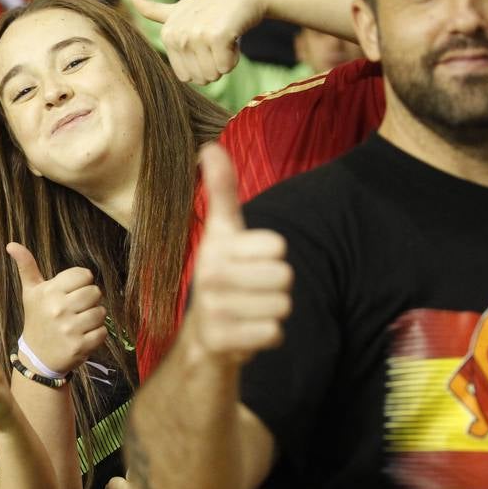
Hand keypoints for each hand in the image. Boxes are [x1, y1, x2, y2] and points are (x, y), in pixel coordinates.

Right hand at [8, 242, 106, 377]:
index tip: (71, 293)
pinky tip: (82, 336)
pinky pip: (102, 332)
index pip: (83, 275)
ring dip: (94, 318)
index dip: (81, 283)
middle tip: (77, 309)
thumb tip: (12, 244)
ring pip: (101, 312)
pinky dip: (96, 335)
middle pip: (95, 292)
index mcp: (48, 292)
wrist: (36, 357)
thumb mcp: (30, 292)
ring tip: (80, 323)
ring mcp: (69, 329)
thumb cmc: (37, 319)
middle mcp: (58, 309)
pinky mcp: (79, 346)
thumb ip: (26, 266)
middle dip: (89, 300)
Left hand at [131, 0, 269, 83]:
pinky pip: (226, 67)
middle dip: (214, 64)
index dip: (202, 64)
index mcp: (167, 34)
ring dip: (226, 60)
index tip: (206, 41)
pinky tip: (233, 35)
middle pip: (200, 78)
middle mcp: (177, 35)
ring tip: (224, 36)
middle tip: (217, 39)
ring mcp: (195, 35)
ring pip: (214, 74)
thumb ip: (155, 11)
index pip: (186, 77)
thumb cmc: (212, 4)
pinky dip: (235, 56)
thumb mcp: (179, 8)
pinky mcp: (216, 36)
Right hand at [188, 144, 291, 364]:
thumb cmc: (222, 278)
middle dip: (277, 289)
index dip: (272, 257)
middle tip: (252, 293)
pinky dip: (268, 337)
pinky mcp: (220, 342)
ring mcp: (212, 310)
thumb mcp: (223, 234)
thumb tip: (209, 146)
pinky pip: (273, 333)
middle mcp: (209, 277)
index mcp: (215, 247)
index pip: (278, 245)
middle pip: (285, 276)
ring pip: (282, 305)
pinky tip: (248, 334)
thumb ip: (221, 191)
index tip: (250, 263)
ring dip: (272, 313)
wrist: (202, 339)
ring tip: (249, 313)